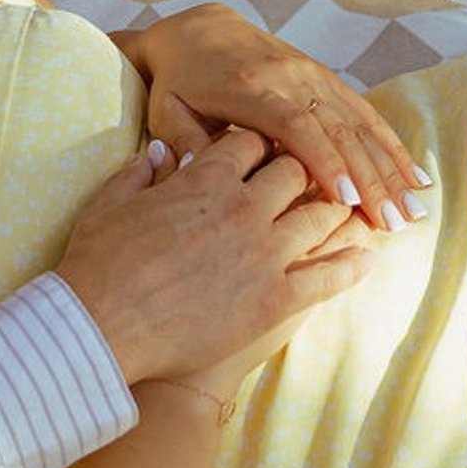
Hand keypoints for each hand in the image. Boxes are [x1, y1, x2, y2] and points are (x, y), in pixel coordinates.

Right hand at [54, 126, 379, 390]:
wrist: (102, 326)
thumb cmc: (98, 264)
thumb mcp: (110, 204)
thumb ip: (140, 171)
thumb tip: (162, 151)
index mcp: (205, 179)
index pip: (252, 141)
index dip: (263, 142)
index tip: (270, 149)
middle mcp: (244, 208)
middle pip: (296, 171)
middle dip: (304, 169)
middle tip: (314, 176)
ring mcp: (265, 255)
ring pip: (321, 216)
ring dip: (335, 210)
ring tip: (349, 210)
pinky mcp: (277, 301)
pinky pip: (330, 277)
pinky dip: (353, 264)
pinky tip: (367, 257)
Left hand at [125, 5, 428, 230]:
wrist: (199, 31)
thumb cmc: (179, 82)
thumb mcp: (167, 112)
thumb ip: (186, 144)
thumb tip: (202, 177)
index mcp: (250, 88)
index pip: (295, 126)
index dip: (323, 162)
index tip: (347, 199)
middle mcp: (290, 78)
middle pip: (338, 130)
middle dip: (370, 178)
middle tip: (393, 222)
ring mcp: (313, 76)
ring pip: (360, 124)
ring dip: (390, 168)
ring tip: (414, 210)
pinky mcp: (326, 79)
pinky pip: (365, 113)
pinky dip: (392, 145)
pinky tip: (415, 176)